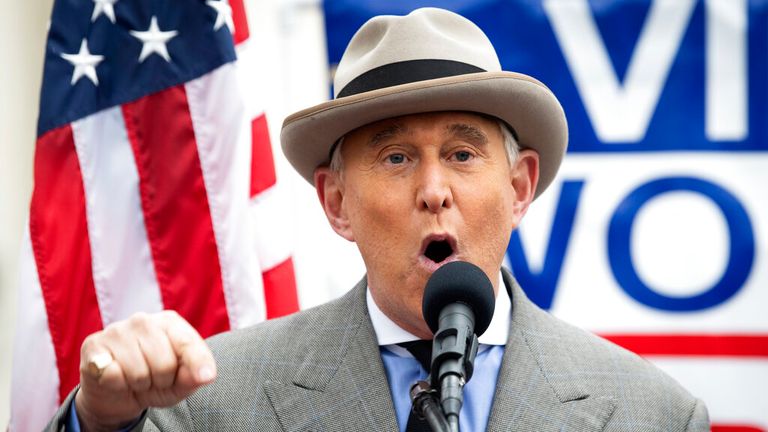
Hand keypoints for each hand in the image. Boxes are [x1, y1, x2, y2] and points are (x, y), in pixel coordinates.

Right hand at [74, 311, 216, 430]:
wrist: (116, 394)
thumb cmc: (155, 381)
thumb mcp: (181, 382)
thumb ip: (196, 375)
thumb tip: (206, 376)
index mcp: (170, 322)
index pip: (189, 343)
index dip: (197, 366)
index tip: (204, 377)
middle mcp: (143, 320)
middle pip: (164, 364)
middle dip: (161, 381)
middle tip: (152, 379)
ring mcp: (116, 330)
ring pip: (138, 372)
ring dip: (138, 385)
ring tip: (135, 379)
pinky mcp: (93, 345)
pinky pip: (112, 374)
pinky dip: (117, 384)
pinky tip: (115, 376)